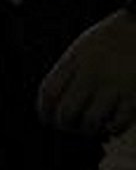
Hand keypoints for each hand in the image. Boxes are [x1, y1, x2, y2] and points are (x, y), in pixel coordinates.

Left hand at [37, 10, 135, 135]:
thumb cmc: (110, 39)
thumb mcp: (80, 49)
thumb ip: (67, 72)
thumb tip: (54, 103)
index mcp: (74, 61)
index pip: (48, 93)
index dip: (43, 110)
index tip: (47, 118)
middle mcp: (91, 74)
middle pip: (66, 112)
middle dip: (64, 124)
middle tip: (70, 126)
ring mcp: (113, 86)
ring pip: (90, 121)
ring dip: (88, 130)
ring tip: (90, 126)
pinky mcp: (134, 96)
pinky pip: (118, 123)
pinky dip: (112, 129)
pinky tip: (111, 124)